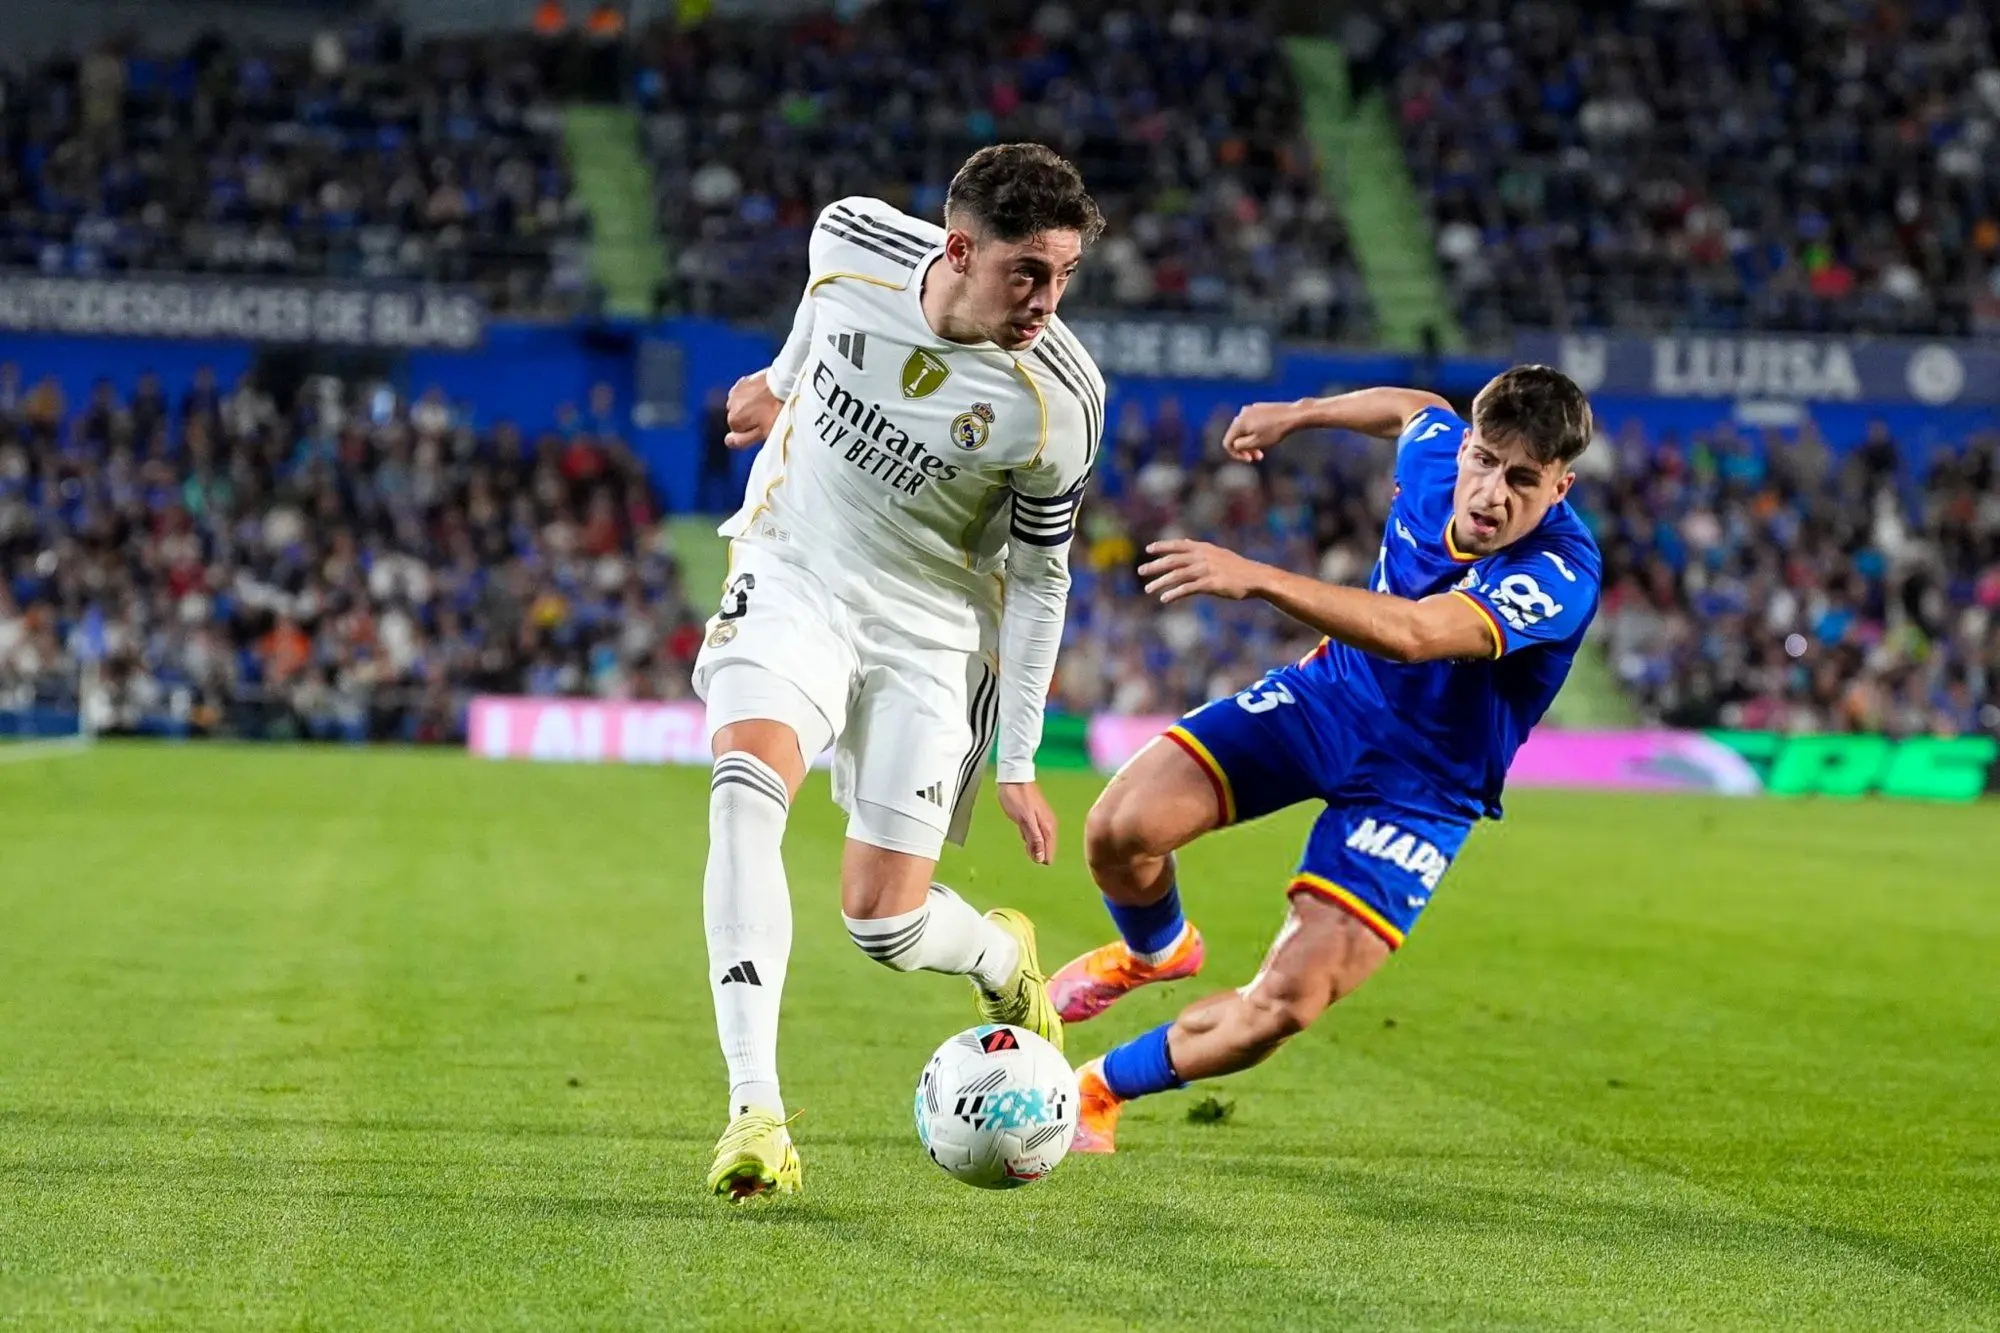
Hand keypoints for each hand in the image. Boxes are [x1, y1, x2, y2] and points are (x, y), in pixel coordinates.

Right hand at [724, 371, 782, 448]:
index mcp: (733, 420)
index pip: (737, 433)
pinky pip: (746, 393)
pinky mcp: (744, 381)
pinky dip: (753, 395)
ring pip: (741, 405)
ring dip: (750, 406)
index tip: (764, 427)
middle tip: (768, 415)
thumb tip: (729, 441)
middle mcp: (730, 404)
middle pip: (739, 418)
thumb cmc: (777, 410)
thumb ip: (742, 439)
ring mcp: (736, 391)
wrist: (786, 385)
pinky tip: (765, 395)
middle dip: (750, 418)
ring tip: (768, 404)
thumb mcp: (763, 432)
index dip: (752, 432)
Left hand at [997, 781, 1056, 865]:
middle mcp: (1049, 825)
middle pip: (1045, 849)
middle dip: (1034, 851)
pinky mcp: (1036, 817)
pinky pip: (1035, 834)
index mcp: (1048, 828)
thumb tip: (1041, 859)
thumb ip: (1034, 839)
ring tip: (1022, 833)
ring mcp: (1043, 821)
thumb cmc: (1018, 798)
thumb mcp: (1025, 821)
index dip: (1038, 858)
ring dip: (1030, 843)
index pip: (1049, 854)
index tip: (1028, 853)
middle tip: (1023, 840)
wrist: (1015, 777)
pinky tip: (1022, 830)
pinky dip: (1028, 835)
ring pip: (1040, 841)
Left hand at [1140, 539, 1267, 603]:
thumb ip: (1200, 549)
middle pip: (1173, 560)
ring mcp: (1206, 570)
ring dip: (1161, 582)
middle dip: (1155, 565)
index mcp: (1204, 549)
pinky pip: (1188, 589)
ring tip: (1148, 589)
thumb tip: (1184, 541)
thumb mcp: (1218, 554)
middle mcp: (1203, 557)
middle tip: (1140, 571)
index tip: (1148, 549)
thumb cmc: (1237, 568)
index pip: (1178, 545)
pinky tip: (1165, 599)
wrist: (1256, 578)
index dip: (1162, 546)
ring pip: (1177, 575)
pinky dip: (1175, 593)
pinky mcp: (1211, 584)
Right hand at [1220, 400, 1302, 461]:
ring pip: (1245, 429)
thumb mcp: (1256, 443)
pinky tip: (1269, 435)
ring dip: (1251, 441)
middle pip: (1236, 436)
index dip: (1236, 454)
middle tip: (1258, 457)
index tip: (1249, 460)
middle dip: (1245, 448)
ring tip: (1265, 447)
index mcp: (1238, 423)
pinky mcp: (1259, 407)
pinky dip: (1256, 431)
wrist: (1293, 415)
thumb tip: (1234, 445)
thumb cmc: (1276, 430)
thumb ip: (1240, 446)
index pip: (1227, 442)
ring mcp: (1250, 409)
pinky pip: (1252, 422)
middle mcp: (1241, 413)